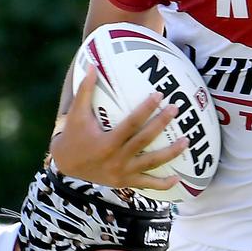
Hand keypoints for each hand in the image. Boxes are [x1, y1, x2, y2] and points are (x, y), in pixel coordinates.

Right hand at [48, 66, 186, 189]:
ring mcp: (121, 173)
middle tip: (175, 109)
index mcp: (106, 142)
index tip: (159, 95)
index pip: (131, 124)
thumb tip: (91, 65)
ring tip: (186, 140)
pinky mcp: (124, 182)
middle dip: (161, 124)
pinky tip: (177, 179)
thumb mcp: (77, 114)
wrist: (65, 165)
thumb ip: (85, 90)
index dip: (146, 109)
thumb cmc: (73, 135)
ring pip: (150, 163)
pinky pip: (146, 184)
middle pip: (144, 141)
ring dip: (170, 153)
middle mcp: (116, 159)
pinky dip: (162, 184)